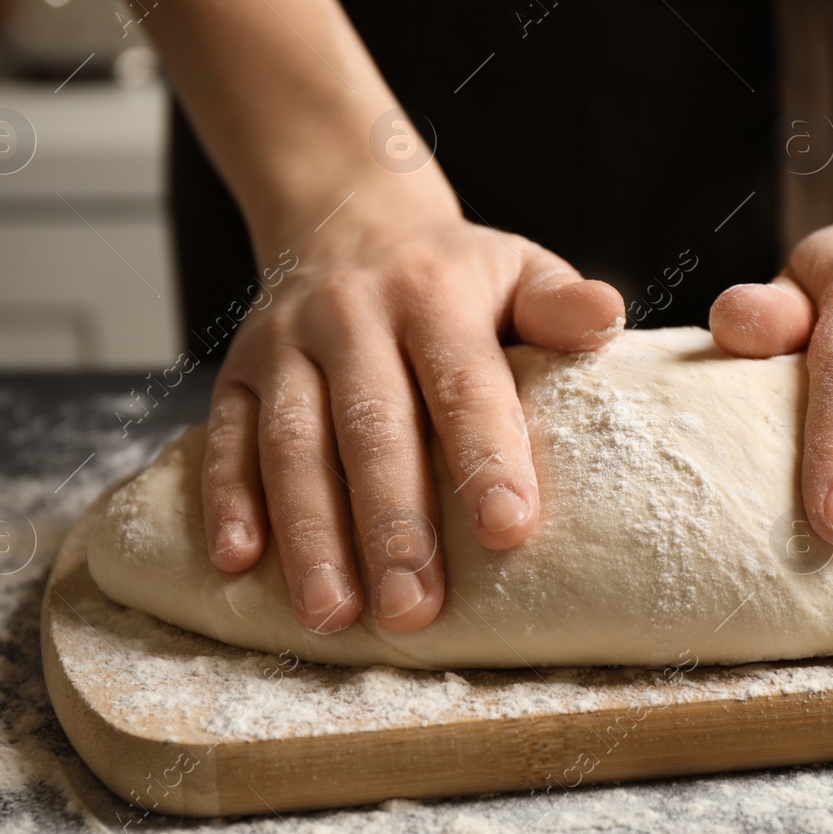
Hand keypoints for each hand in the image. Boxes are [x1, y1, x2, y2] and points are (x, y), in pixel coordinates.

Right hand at [201, 198, 623, 634]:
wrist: (346, 218)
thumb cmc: (451, 272)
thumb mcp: (515, 267)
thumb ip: (557, 303)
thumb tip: (607, 317)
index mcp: (433, 293)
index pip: (463, 382)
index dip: (485, 456)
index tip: (508, 530)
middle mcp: (351, 315)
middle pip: (372, 428)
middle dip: (393, 525)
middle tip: (413, 611)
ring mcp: (285, 345)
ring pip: (293, 445)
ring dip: (310, 534)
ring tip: (331, 615)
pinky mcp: (236, 372)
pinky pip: (225, 437)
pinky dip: (228, 500)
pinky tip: (238, 563)